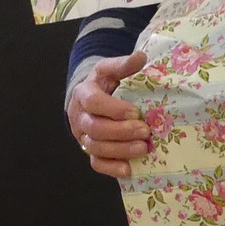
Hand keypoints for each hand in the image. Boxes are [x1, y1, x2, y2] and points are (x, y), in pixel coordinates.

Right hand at [68, 52, 149, 177]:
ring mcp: (83, 136)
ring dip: (120, 150)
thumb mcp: (110, 70)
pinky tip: (129, 169)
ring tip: (143, 148)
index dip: (113, 109)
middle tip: (145, 131)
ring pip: (96, 148)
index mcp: (84, 93)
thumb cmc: (104, 83)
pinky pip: (96, 164)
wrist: (90, 98)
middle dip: (121, 132)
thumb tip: (141, 57)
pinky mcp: (89, 151)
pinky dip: (111, 168)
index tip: (135, 112)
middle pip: (95, 128)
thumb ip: (123, 64)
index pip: (94, 102)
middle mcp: (79, 117)